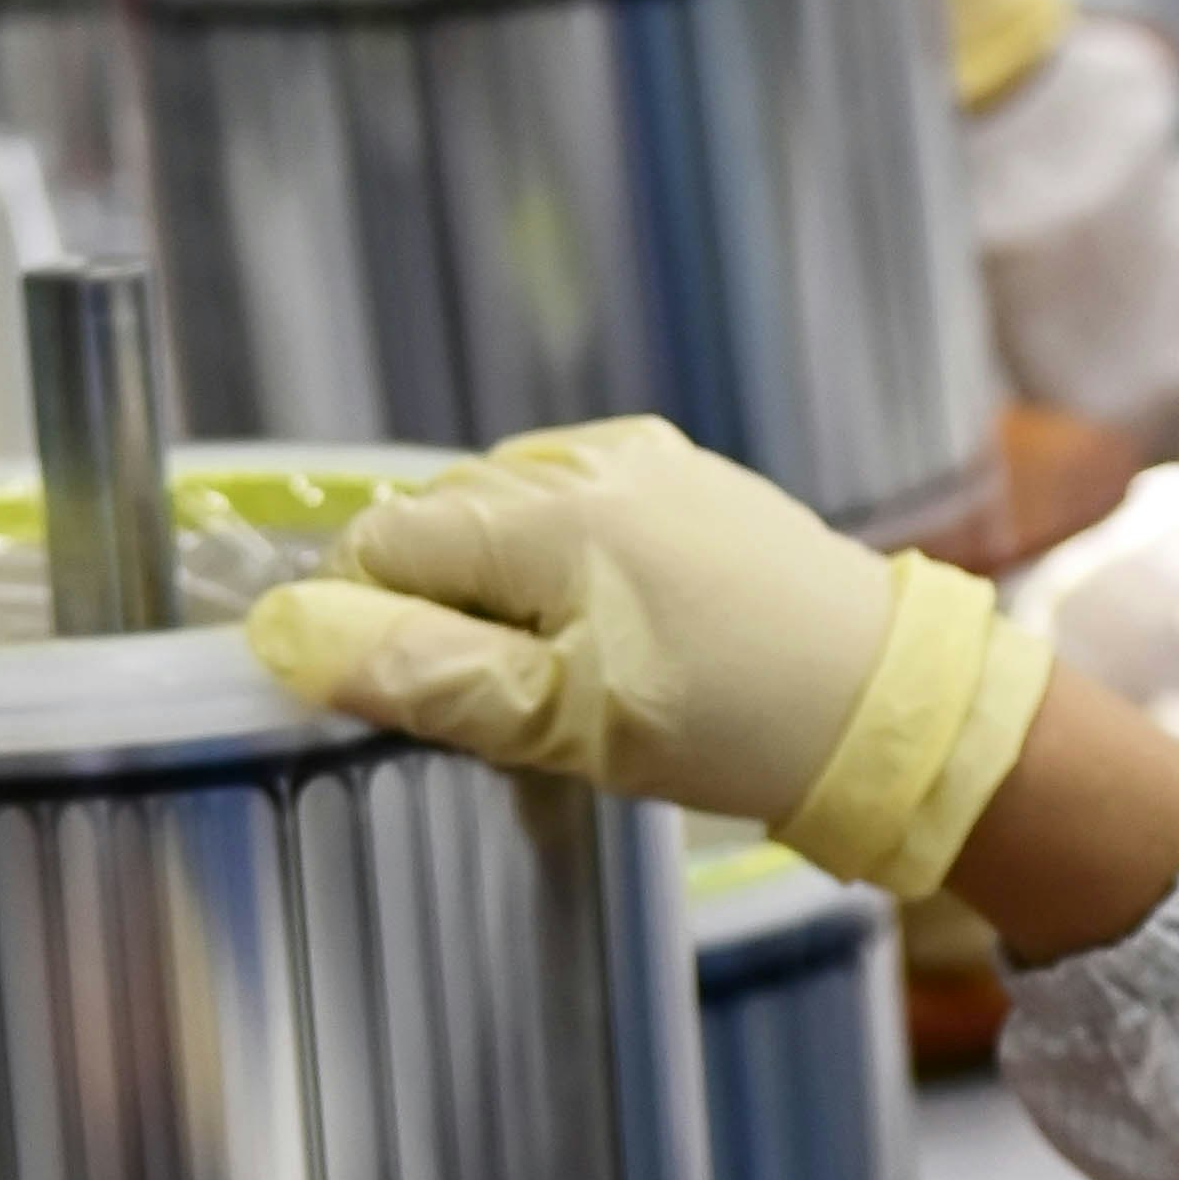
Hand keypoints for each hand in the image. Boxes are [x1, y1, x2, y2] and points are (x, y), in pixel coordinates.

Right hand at [248, 419, 893, 827]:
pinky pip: (577, 510)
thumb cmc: (731, 724)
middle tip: (521, 700)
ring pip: (507, 517)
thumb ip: (423, 672)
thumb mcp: (563, 721)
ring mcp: (645, 458)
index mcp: (548, 508)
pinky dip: (568, 570)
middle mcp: (589, 455)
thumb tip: (286, 632)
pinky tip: (625, 634)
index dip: (381, 624)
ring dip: (509, 590)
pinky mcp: (688, 478)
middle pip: (442, 523)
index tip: (436, 695)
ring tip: (581, 672)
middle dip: (449, 606)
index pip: (384, 542)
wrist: (892, 706)